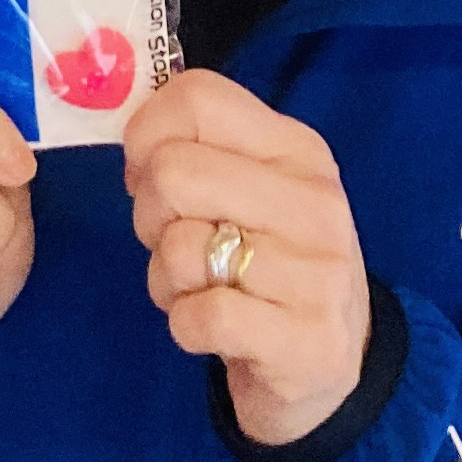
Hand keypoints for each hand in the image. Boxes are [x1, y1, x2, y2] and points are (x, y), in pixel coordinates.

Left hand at [123, 67, 370, 449]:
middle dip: (149, 215)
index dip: (145, 134)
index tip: (147, 173)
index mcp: (297, 149)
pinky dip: (185, 326)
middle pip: (173, 172)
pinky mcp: (309, 344)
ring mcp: (319, 275)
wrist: (329, 364)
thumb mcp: (247, 188)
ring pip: (179, 249)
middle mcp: (316, 203)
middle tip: (177, 242)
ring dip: (167, 279)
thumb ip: (195, 148)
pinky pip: (199, 318)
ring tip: (202, 289)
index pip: (197, 98)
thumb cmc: (268, 261)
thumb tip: (132, 134)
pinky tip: (214, 329)